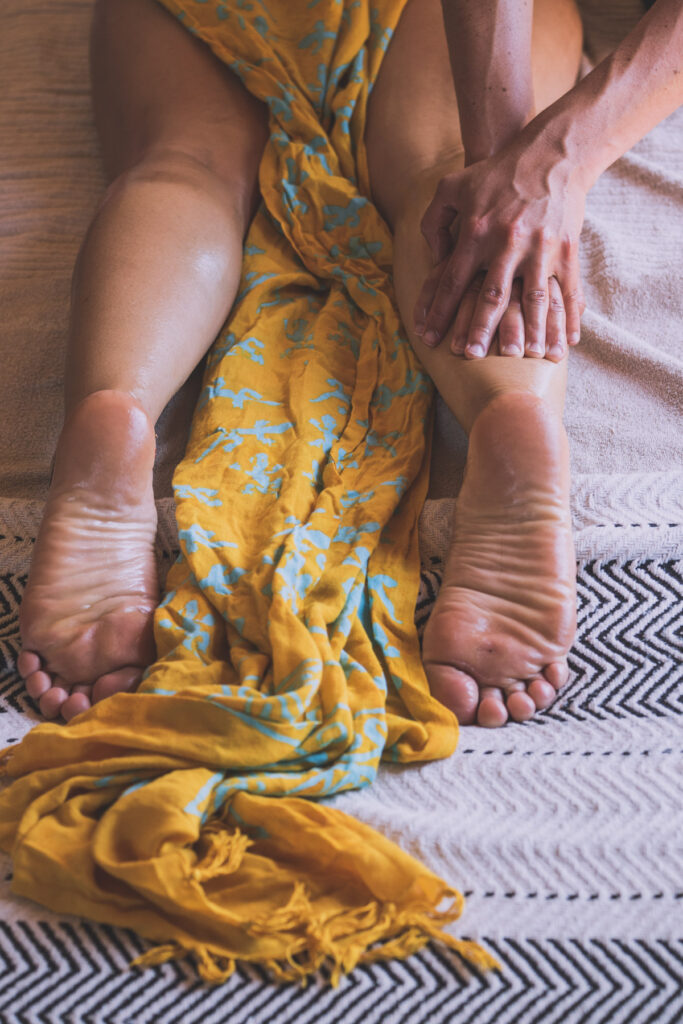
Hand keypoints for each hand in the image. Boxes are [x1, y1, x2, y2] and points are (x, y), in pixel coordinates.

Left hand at [414, 139, 586, 357]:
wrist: (548, 154)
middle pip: (489, 297)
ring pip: (532, 300)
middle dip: (479, 330)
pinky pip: (567, 291)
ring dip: (529, 332)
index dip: (439, 313)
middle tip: (470, 356)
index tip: (429, 338)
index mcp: (476, 233)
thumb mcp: (451, 187)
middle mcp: (506, 245)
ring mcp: (539, 249)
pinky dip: (568, 318)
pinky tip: (567, 341)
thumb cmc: (495, 173)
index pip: (451, 282)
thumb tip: (432, 260)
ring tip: (525, 356)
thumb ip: (434, 223)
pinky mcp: (566, 250)